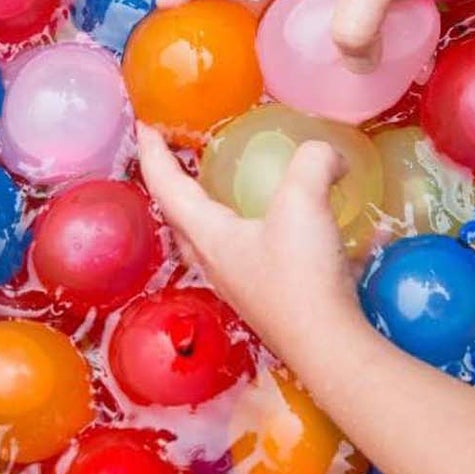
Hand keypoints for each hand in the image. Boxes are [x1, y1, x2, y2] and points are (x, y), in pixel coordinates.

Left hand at [136, 124, 365, 360]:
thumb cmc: (301, 276)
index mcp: (210, 236)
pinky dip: (260, 232)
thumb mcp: (303, 202)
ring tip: (227, 190)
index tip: (145, 127)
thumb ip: (312, 163)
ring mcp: (242, 286)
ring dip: (214, 212)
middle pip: (183, 219)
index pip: (167, 188)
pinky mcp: (271, 300)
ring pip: (215, 241)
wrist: (329, 346)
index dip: (154, 154)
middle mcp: (217, 263)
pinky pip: (253, 255)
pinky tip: (296, 227)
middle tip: (180, 158)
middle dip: (176, 186)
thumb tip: (328, 155)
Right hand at [155, 0, 474, 67]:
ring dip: (280, 37)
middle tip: (215, 58)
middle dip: (231, 15)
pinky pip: (339, 24)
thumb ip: (354, 24)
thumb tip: (347, 67)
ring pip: (300, 9)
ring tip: (269, 80)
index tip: (165, 8)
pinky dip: (325, 47)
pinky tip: (337, 78)